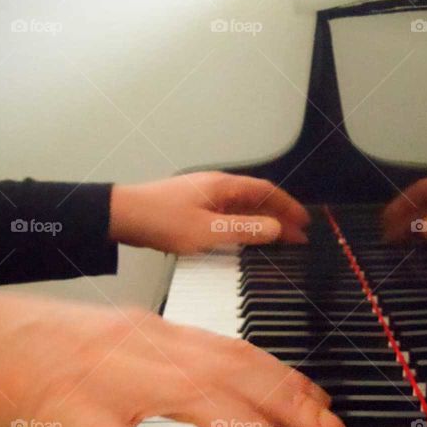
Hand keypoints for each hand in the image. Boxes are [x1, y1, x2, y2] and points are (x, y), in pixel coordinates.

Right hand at [0, 286, 345, 426]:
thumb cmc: (23, 347)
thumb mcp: (103, 346)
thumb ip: (153, 367)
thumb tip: (200, 393)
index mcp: (148, 332)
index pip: (233, 349)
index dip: (283, 376)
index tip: (319, 402)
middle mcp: (138, 346)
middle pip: (232, 367)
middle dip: (289, 400)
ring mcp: (105, 378)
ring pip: (195, 396)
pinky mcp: (66, 413)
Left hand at [110, 172, 309, 252]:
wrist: (121, 216)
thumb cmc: (159, 220)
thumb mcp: (208, 231)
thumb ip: (245, 230)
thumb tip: (275, 228)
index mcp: (224, 186)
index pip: (267, 192)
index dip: (288, 207)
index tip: (304, 222)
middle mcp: (216, 187)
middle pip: (257, 200)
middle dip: (279, 217)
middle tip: (297, 235)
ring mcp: (204, 196)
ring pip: (242, 207)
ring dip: (262, 222)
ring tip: (278, 240)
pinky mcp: (193, 208)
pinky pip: (227, 214)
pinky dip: (243, 225)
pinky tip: (245, 238)